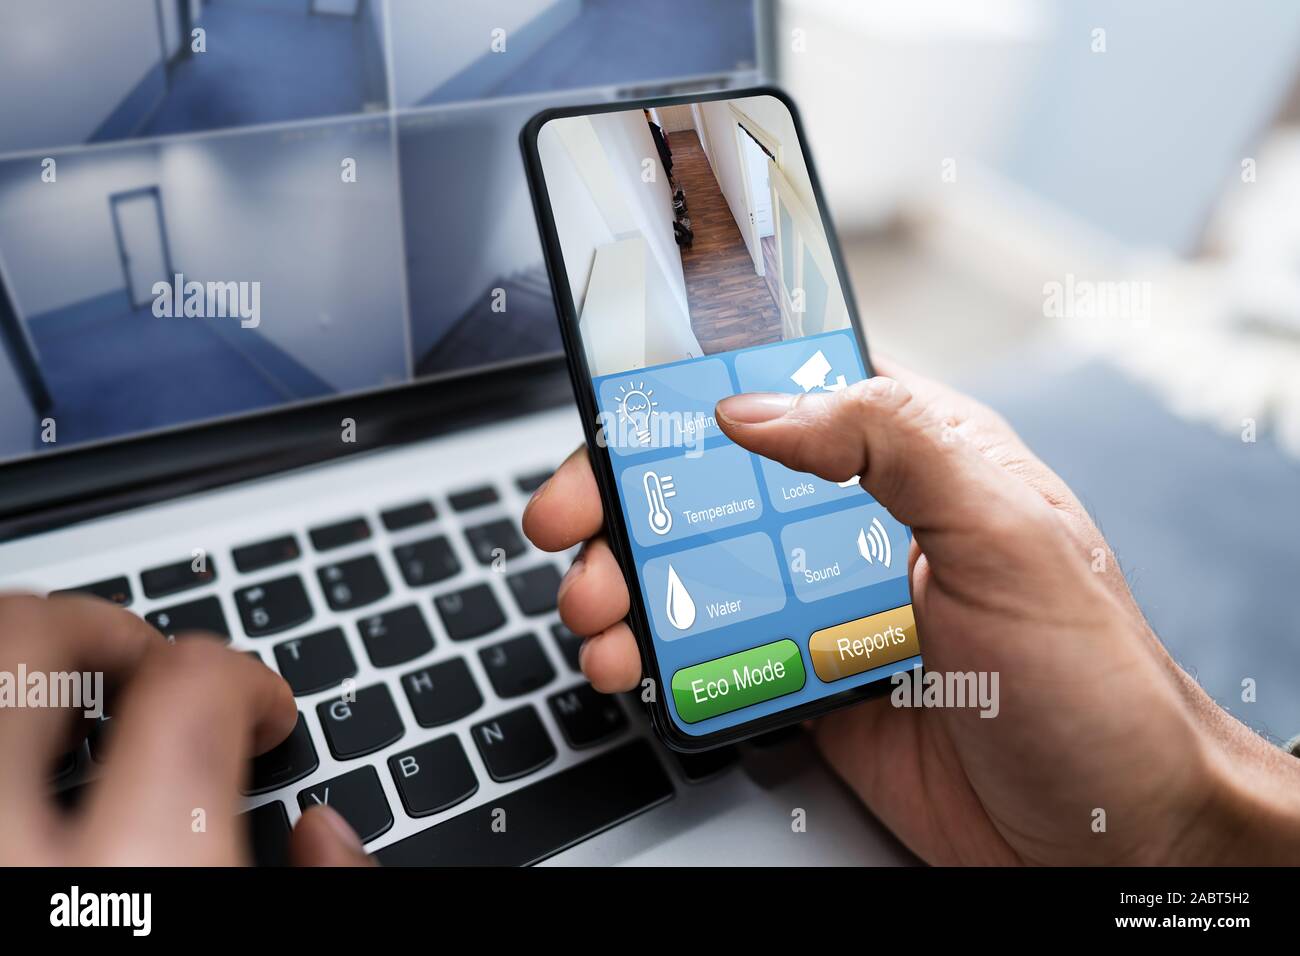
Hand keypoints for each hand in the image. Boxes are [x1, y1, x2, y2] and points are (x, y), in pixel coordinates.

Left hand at [0, 594, 371, 864]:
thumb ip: (326, 890)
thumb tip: (322, 836)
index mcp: (143, 873)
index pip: (190, 692)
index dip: (242, 676)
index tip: (262, 709)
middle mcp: (12, 859)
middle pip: (33, 642)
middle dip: (108, 631)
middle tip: (157, 673)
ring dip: (29, 668)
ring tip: (78, 715)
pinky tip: (23, 779)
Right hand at [523, 356, 1299, 864]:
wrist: (1110, 831)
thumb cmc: (1093, 677)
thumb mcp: (1005, 531)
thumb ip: (890, 443)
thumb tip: (758, 410)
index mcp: (914, 455)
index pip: (787, 389)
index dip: (695, 386)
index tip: (623, 401)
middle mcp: (857, 521)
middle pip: (713, 484)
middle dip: (626, 496)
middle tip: (572, 519)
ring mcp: (824, 605)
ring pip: (695, 573)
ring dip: (624, 583)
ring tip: (595, 607)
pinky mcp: (805, 680)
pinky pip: (710, 656)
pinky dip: (655, 658)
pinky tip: (632, 663)